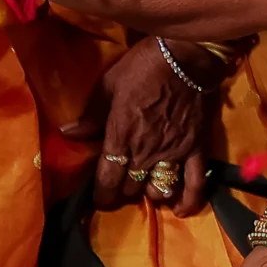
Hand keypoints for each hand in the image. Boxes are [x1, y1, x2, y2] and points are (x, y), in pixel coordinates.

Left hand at [66, 38, 213, 215]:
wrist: (186, 55)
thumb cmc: (142, 67)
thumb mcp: (108, 86)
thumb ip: (90, 116)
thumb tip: (69, 133)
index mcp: (120, 138)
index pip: (107, 181)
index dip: (101, 196)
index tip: (98, 196)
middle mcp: (145, 152)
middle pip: (130, 188)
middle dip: (123, 190)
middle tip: (121, 182)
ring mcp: (173, 153)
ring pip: (159, 189)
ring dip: (150, 192)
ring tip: (147, 186)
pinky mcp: (197, 149)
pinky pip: (196, 182)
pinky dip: (189, 200)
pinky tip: (181, 210)